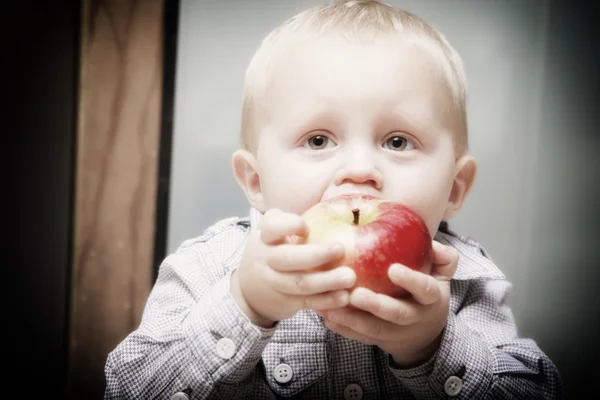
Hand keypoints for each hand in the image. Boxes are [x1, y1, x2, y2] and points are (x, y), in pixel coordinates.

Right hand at [231, 208, 356, 326]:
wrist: (249, 290)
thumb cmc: (272, 251)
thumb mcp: (272, 233)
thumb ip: (291, 222)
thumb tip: (334, 206)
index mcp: (265, 237)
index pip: (271, 227)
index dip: (288, 226)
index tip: (305, 227)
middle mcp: (266, 259)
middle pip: (288, 258)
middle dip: (316, 255)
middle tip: (341, 248)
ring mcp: (274, 283)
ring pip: (300, 283)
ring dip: (326, 281)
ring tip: (350, 277)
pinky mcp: (285, 302)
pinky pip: (307, 302)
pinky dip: (327, 300)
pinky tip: (345, 296)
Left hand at [317, 241, 457, 366]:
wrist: (425, 333)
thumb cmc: (427, 292)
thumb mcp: (441, 275)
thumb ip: (444, 257)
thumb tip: (434, 245)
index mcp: (432, 298)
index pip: (425, 289)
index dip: (411, 281)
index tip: (393, 269)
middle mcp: (415, 317)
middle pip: (397, 314)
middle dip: (376, 305)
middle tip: (356, 295)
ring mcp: (396, 332)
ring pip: (375, 329)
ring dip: (353, 320)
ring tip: (332, 308)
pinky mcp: (379, 340)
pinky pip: (361, 337)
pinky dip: (344, 329)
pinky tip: (327, 318)